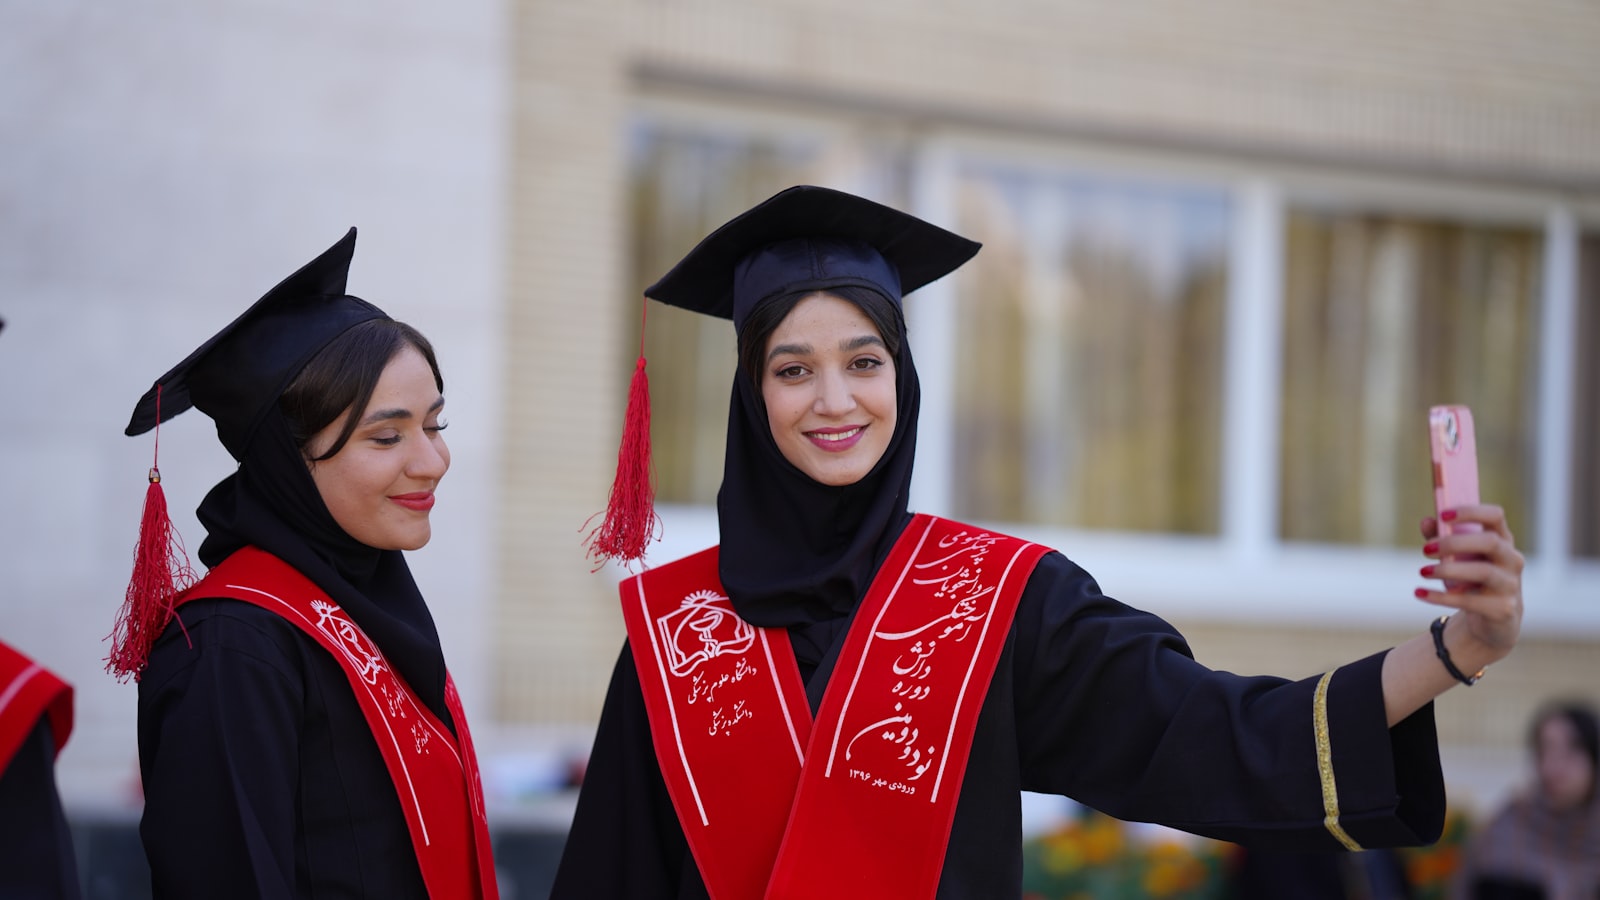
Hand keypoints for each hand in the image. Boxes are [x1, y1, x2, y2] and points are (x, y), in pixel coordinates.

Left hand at [1416, 504, 1523, 664]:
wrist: (1492, 620)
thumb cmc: (1472, 579)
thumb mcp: (1458, 557)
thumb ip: (1442, 536)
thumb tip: (1427, 521)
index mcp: (1502, 540)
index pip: (1495, 516)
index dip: (1471, 512)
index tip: (1443, 515)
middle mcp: (1512, 560)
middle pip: (1490, 542)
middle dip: (1455, 543)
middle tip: (1426, 550)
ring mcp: (1510, 585)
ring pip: (1484, 572)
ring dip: (1448, 570)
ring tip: (1423, 571)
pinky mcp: (1502, 609)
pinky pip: (1470, 601)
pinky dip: (1441, 597)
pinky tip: (1420, 593)